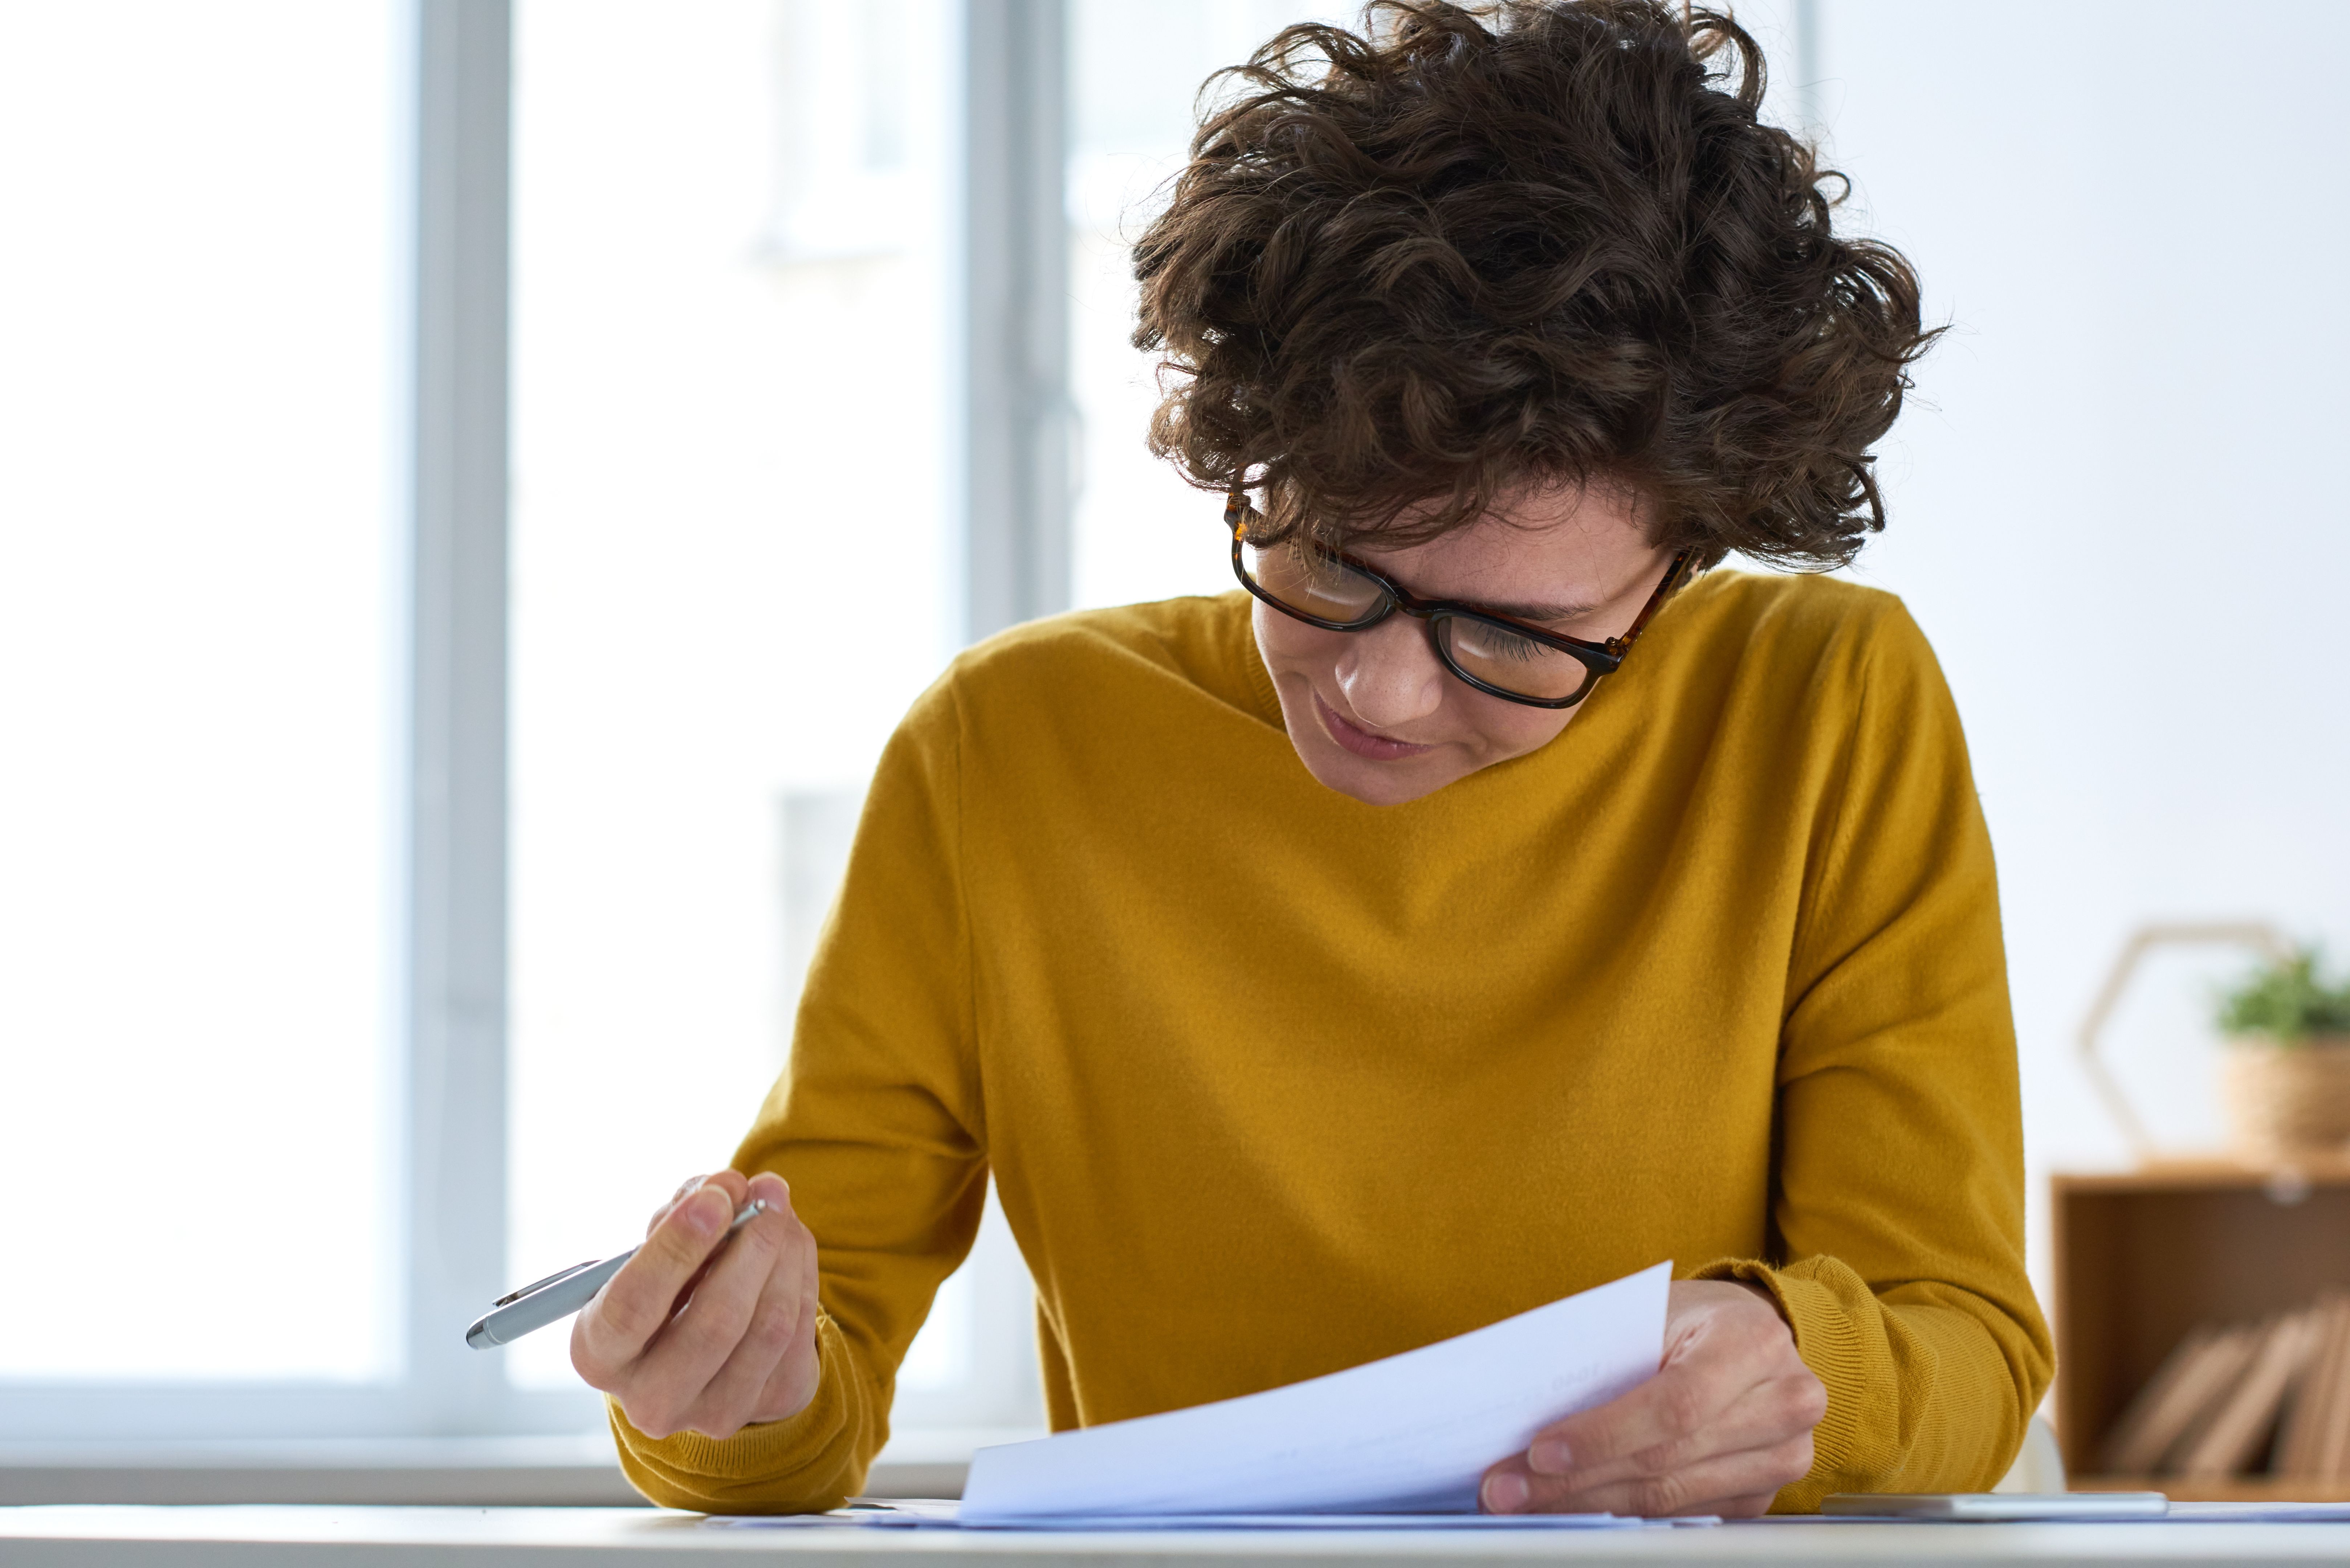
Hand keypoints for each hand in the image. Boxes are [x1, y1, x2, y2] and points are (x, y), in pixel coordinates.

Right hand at [571, 1169, 822, 1440]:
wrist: (705, 1343)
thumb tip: (730, 1190)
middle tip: (766, 1191)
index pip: (632, 1307)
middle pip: (715, 1323)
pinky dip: (802, 1272)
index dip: (676, 1247)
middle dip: (749, 1245)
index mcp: (599, 1354)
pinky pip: (798, 1331)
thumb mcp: (656, 1246)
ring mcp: (713, 1412)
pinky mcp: (770, 1404)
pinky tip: (792, 1242)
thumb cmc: (668, 1281)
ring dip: (783, 1252)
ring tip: (779, 1208)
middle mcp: (651, 1399)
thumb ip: (682, 1212)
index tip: (715, 1197)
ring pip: (767, 1325)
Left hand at [1480, 1279, 1824, 1518]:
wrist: (1751, 1334)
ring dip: (1588, 1505)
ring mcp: (1781, 1456)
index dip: (1603, 1435)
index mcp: (1753, 1343)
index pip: (1675, 1405)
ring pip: (1670, 1498)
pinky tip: (1575, 1507)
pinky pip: (1683, 1517)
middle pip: (1666, 1460)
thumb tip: (1529, 1407)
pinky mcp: (1761, 1495)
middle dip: (1574, 1480)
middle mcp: (1784, 1403)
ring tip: (1525, 1501)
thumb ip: (1606, 1355)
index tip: (1538, 1452)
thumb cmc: (1692, 1317)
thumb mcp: (1651, 1311)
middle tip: (1507, 1488)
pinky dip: (1622, 1515)